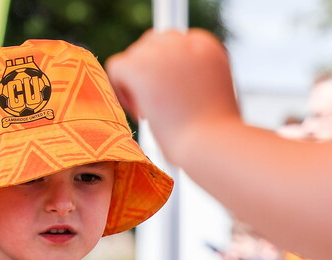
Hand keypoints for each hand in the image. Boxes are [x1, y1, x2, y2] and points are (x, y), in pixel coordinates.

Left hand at [106, 29, 240, 162]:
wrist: (214, 146)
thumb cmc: (215, 135)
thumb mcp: (211, 95)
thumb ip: (193, 79)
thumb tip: (165, 81)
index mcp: (207, 47)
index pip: (174, 42)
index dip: (168, 70)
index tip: (173, 98)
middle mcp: (186, 42)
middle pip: (152, 44)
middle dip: (151, 73)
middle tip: (161, 108)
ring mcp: (163, 53)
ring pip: (133, 56)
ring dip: (137, 84)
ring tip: (153, 114)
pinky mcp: (141, 67)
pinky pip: (116, 67)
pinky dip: (121, 90)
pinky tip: (140, 113)